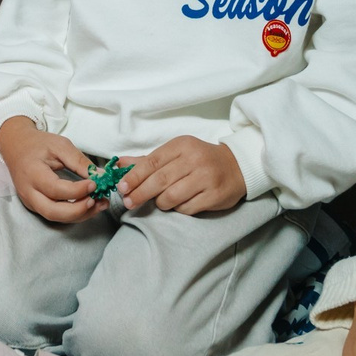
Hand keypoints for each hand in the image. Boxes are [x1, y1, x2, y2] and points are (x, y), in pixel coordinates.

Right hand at [0, 115, 96, 222]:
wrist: (16, 146)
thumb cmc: (37, 144)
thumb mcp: (60, 145)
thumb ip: (79, 161)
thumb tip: (100, 176)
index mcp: (33, 173)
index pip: (56, 189)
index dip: (77, 191)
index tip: (95, 183)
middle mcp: (29, 192)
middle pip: (53, 212)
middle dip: (79, 210)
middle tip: (98, 200)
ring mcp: (30, 201)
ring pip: (55, 217)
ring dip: (80, 215)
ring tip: (100, 204)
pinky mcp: (36, 206)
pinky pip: (56, 215)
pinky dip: (74, 213)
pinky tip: (89, 205)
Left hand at [115, 137, 244, 214]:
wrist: (236, 166)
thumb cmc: (200, 160)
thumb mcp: (176, 153)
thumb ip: (148, 160)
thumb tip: (118, 164)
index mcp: (182, 145)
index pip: (152, 162)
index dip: (135, 176)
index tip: (122, 187)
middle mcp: (194, 159)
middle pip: (159, 180)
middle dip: (140, 193)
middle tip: (129, 202)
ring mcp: (206, 178)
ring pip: (171, 197)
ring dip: (161, 203)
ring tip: (160, 202)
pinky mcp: (214, 195)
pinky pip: (186, 208)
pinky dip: (178, 209)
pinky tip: (179, 204)